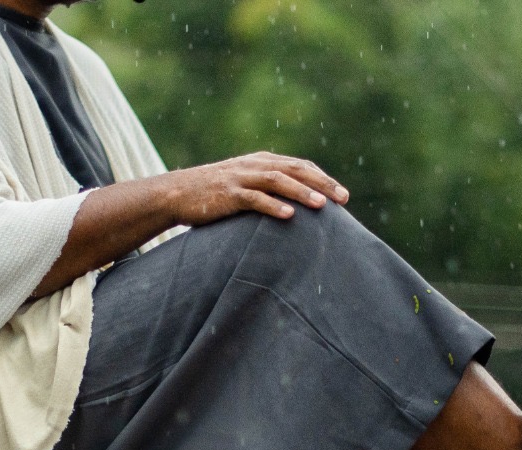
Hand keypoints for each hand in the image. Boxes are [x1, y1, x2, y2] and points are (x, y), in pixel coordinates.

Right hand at [163, 152, 348, 225]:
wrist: (177, 193)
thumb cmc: (215, 194)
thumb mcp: (245, 185)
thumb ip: (268, 189)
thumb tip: (295, 207)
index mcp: (262, 161)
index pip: (300, 166)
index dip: (323, 179)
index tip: (343, 195)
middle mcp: (255, 165)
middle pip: (295, 170)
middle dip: (322, 184)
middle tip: (344, 199)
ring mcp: (241, 178)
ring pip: (278, 181)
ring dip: (301, 193)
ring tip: (322, 206)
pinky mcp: (228, 194)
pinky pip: (254, 199)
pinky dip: (273, 206)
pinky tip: (289, 216)